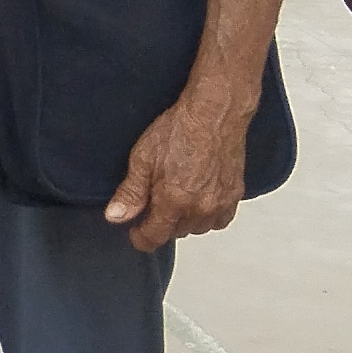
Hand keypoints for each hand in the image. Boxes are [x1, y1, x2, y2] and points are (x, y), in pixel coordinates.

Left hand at [106, 85, 257, 249]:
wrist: (215, 114)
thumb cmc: (178, 131)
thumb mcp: (142, 159)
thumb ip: (130, 193)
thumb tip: (116, 217)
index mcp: (174, 202)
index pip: (154, 237)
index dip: (140, 237)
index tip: (134, 230)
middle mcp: (200, 209)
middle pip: (175, 232)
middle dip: (162, 223)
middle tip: (154, 202)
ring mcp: (220, 203)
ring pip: (198, 227)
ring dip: (185, 220)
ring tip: (175, 198)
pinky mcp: (235, 195)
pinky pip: (220, 219)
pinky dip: (207, 216)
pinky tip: (198, 199)